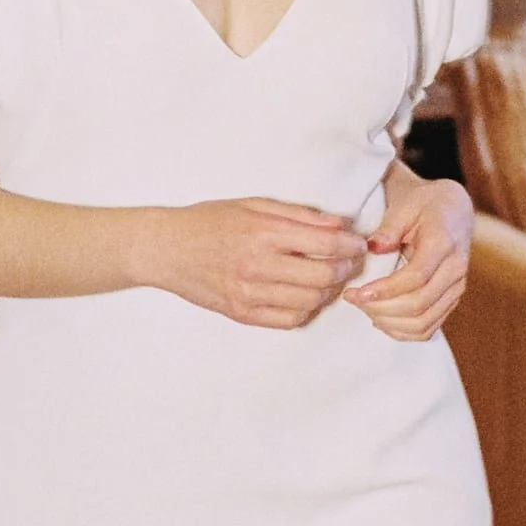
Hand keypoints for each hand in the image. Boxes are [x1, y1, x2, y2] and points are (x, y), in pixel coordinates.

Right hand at [146, 198, 368, 329]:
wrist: (167, 249)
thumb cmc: (209, 222)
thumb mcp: (254, 205)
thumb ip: (299, 215)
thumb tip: (339, 225)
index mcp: (263, 233)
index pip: (325, 243)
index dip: (350, 245)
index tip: (357, 244)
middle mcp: (258, 266)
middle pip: (324, 276)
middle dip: (346, 269)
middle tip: (349, 262)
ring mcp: (250, 294)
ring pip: (310, 301)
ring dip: (329, 291)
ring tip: (328, 278)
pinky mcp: (242, 313)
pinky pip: (289, 320)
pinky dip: (307, 310)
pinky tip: (305, 296)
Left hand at [344, 166, 474, 340]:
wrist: (453, 209)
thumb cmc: (424, 205)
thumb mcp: (405, 204)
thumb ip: (389, 227)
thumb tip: (372, 247)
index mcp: (444, 243)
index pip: (416, 277)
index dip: (385, 290)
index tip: (357, 292)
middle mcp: (456, 270)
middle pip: (419, 304)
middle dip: (380, 308)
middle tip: (352, 298)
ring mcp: (456, 288)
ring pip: (424, 323)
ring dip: (389, 323)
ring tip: (364, 308)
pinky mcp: (450, 300)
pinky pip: (429, 328)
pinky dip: (402, 332)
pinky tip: (380, 319)